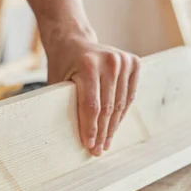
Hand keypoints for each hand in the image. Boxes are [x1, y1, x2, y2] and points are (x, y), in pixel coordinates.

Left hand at [44, 30, 139, 156]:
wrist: (74, 40)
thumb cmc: (63, 64)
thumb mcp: (57, 82)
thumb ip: (64, 102)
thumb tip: (67, 135)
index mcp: (88, 65)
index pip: (92, 106)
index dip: (90, 128)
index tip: (89, 146)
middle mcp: (108, 62)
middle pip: (108, 107)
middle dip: (102, 132)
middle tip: (98, 150)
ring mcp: (123, 61)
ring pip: (120, 104)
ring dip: (113, 126)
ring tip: (106, 143)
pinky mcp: (133, 62)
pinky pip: (129, 95)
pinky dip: (122, 113)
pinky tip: (114, 126)